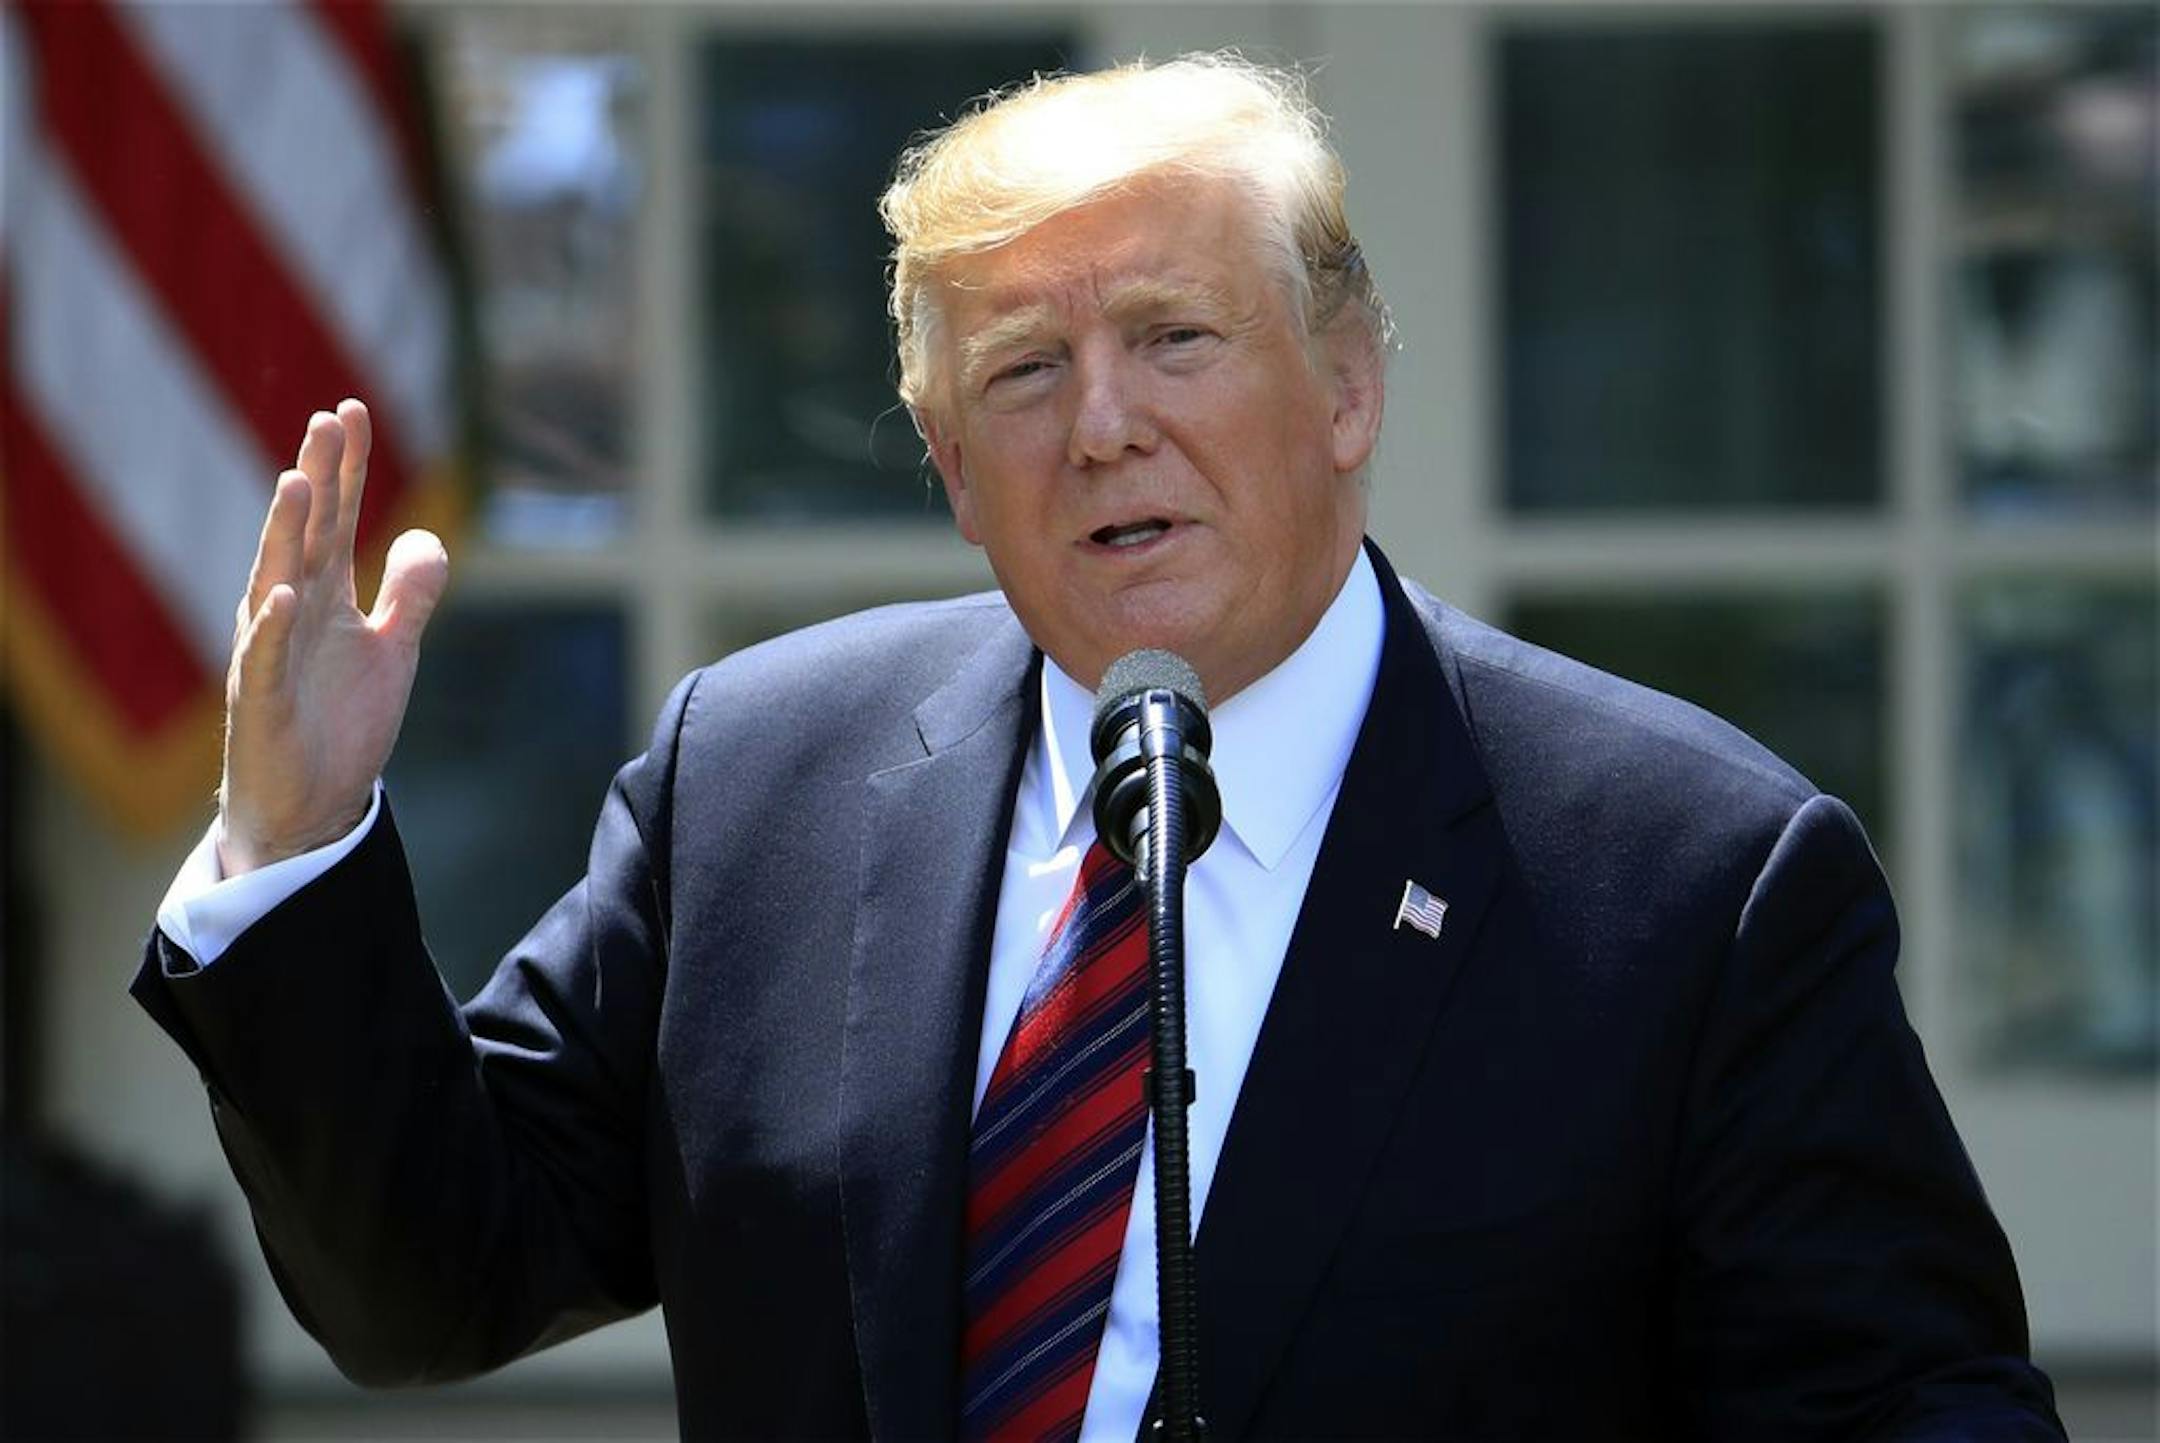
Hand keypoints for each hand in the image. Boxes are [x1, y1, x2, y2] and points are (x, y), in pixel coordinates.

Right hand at [218, 399, 448, 874]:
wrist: (311, 808)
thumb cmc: (340, 724)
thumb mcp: (392, 651)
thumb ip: (409, 595)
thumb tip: (425, 537)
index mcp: (324, 597)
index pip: (336, 519)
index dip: (347, 468)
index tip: (352, 410)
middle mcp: (292, 613)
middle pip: (306, 533)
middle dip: (318, 478)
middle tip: (327, 419)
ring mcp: (272, 654)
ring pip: (275, 581)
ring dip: (286, 533)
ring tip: (298, 481)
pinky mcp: (264, 703)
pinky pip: (267, 660)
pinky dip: (273, 627)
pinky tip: (285, 593)